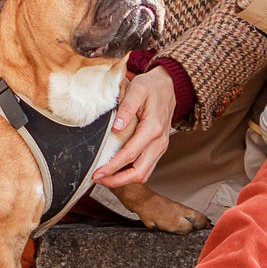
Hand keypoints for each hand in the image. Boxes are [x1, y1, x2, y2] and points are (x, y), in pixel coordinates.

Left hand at [94, 69, 177, 186]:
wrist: (169, 86)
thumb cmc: (151, 87)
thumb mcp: (137, 89)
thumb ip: (127, 108)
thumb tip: (116, 127)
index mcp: (153, 128)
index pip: (130, 154)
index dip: (112, 167)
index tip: (97, 173)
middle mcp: (159, 142)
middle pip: (139, 172)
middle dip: (117, 180)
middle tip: (98, 179)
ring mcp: (160, 147)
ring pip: (144, 174)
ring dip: (124, 179)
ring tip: (105, 178)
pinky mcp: (158, 148)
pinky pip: (146, 168)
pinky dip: (131, 174)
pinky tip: (117, 171)